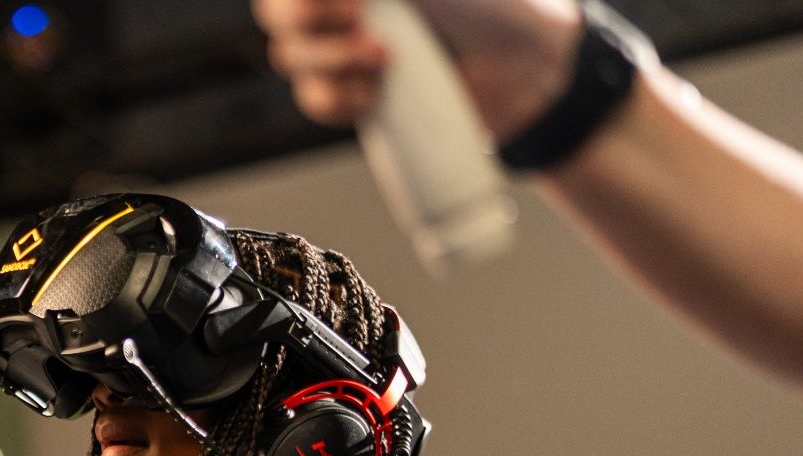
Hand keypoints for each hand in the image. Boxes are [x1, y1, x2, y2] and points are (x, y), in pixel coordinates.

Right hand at [254, 0, 583, 143]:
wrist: (523, 70)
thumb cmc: (493, 4)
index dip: (303, 1)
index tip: (350, 6)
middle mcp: (345, 5)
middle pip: (279, 15)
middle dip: (313, 27)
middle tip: (365, 29)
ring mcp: (345, 46)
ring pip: (290, 58)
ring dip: (333, 65)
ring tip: (387, 63)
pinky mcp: (355, 91)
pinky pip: (315, 99)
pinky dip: (338, 100)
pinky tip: (375, 96)